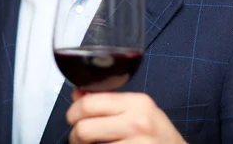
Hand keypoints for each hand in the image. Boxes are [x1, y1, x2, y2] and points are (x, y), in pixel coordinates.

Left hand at [66, 89, 187, 143]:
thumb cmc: (159, 136)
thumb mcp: (140, 112)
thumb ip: (110, 101)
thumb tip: (78, 95)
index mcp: (137, 103)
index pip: (89, 103)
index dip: (73, 111)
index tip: (72, 118)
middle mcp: (138, 122)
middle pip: (84, 128)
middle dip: (75, 135)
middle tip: (78, 138)